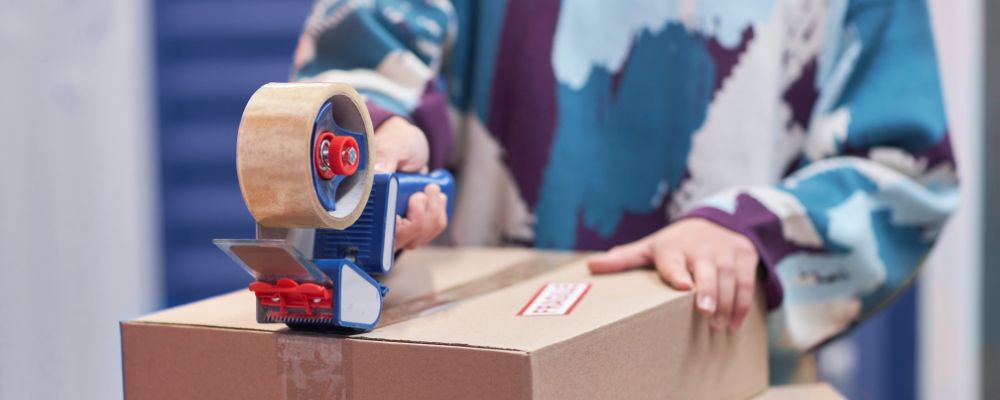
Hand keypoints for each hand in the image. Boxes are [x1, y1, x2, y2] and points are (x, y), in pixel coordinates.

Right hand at [373, 117, 447, 249]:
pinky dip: (437, 214)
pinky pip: (428, 232)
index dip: (395, 227)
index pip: (374, 230)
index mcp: (364, 197)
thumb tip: (377, 172)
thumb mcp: (393, 144)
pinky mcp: (410, 223)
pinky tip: (436, 198)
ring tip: (432, 189)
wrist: (410, 143)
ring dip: (432, 214)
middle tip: (427, 189)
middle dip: (421, 217)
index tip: (409, 208)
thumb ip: (385, 156)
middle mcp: (375, 214)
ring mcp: (393, 222)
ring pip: (416, 238)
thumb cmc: (396, 141)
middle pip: (399, 239)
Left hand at [587, 218, 758, 330]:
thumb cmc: (677, 244)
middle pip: (707, 267)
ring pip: (729, 276)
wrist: (718, 221)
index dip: (679, 273)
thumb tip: (590, 266)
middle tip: (705, 312)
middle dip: (709, 289)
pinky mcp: (744, 255)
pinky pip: (747, 281)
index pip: (674, 259)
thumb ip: (623, 259)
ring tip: (718, 326)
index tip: (684, 287)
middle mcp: (700, 247)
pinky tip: (735, 322)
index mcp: (673, 246)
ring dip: (727, 302)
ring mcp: (725, 250)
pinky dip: (743, 303)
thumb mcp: (650, 247)